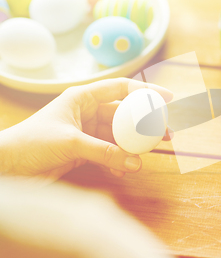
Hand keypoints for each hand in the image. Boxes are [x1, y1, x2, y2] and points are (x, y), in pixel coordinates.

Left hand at [0, 78, 173, 183]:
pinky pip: (110, 153)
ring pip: (119, 136)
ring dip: (135, 145)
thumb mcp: (70, 143)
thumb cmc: (30, 143)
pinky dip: (119, 160)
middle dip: (146, 124)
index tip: (168, 99)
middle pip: (125, 114)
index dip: (146, 92)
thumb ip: (104, 152)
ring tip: (153, 153)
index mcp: (83, 98)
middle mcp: (88, 112)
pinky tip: (126, 168)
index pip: (121, 88)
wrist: (7, 166)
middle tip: (167, 132)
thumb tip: (136, 163)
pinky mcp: (85, 151)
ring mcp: (87, 132)